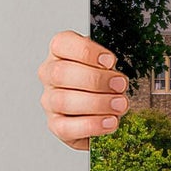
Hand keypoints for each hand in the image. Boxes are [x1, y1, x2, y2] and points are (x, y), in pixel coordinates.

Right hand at [38, 30, 130, 149]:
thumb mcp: (110, 63)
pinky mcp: (56, 125)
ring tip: (120, 104)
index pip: (62, 44)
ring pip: (64, 101)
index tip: (110, 61)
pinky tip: (110, 121)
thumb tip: (120, 69)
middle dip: (95, 79)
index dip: (86, 52)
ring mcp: (50, 101)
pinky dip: (92, 125)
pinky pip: (67, 127)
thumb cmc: (106, 80)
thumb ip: (111, 62)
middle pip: (61, 73)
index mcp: (61, 52)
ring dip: (97, 103)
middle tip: (120, 85)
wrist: (105, 108)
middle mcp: (50, 75)